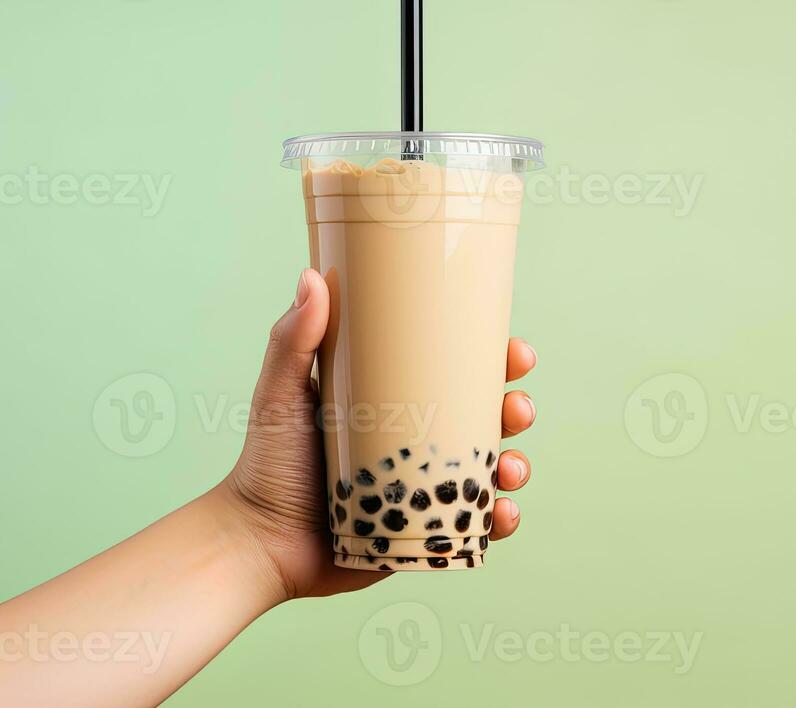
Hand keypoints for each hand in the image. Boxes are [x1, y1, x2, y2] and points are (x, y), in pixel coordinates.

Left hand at [215, 268, 537, 601]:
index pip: (461, 372)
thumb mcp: (281, 393)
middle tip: (516, 408)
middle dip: (517, 409)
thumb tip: (312, 276)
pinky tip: (501, 512)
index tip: (513, 352)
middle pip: (489, 418)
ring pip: (492, 471)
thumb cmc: (266, 462)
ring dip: (516, 465)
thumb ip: (291, 339)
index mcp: (401, 401)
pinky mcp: (427, 532)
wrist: (256, 540)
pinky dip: (500, 520)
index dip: (498, 360)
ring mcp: (427, 489)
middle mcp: (422, 442)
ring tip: (509, 469)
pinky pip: (477, 527)